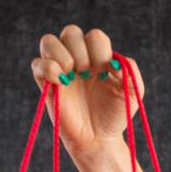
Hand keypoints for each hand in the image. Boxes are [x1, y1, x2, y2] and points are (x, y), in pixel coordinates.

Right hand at [29, 24, 146, 159]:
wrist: (99, 139)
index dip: (99, 50)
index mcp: (97, 57)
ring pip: (48, 41)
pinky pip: (36, 64)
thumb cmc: (114, 115)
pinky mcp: (46, 84)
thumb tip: (112, 60)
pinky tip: (61, 83)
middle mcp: (77, 59)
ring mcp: (60, 70)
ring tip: (72, 75)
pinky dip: (48, 68)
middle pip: (70, 32)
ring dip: (62, 54)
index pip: (94, 36)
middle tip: (88, 74)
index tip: (105, 73)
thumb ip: (130, 70)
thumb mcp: (134, 92)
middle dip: (81, 51)